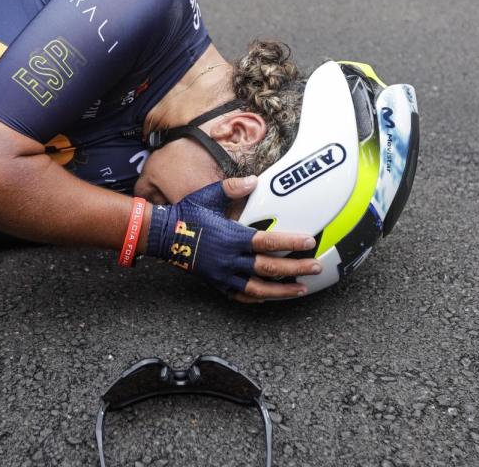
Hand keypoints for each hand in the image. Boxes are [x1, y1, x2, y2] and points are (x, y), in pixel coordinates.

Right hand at [145, 176, 320, 300]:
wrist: (162, 235)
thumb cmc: (187, 214)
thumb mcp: (208, 196)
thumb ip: (233, 187)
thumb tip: (253, 180)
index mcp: (232, 237)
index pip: (268, 242)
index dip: (291, 242)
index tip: (309, 242)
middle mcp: (230, 258)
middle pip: (269, 268)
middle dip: (295, 269)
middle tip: (316, 268)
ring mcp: (223, 274)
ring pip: (258, 288)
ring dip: (282, 290)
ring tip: (301, 289)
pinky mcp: (216, 283)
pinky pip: (239, 295)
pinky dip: (256, 298)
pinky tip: (270, 297)